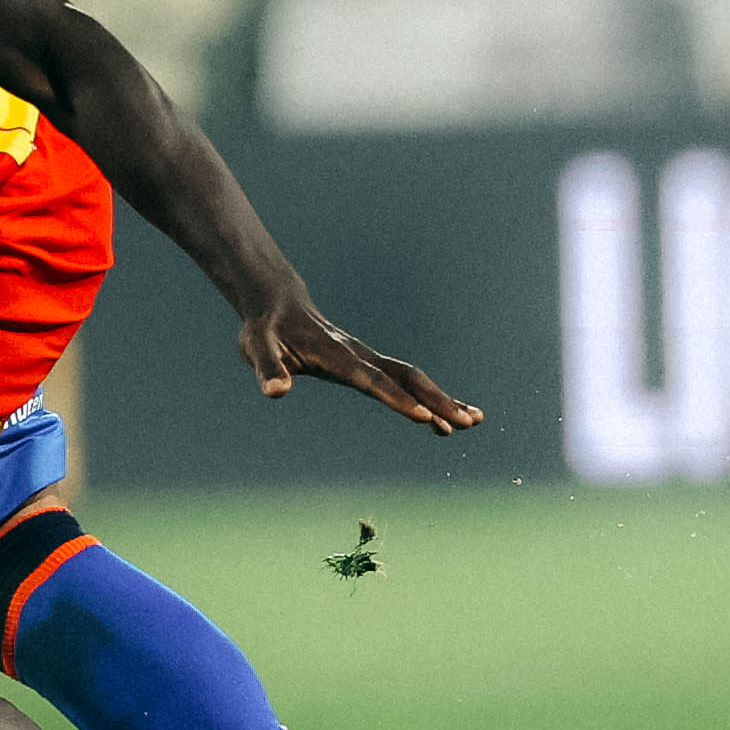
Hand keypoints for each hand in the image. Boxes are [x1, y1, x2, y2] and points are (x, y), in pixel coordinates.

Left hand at [238, 292, 480, 432]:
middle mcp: (359, 356)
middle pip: (405, 378)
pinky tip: (443, 419)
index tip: (422, 416)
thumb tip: (275, 392)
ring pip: (412, 379)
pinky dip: (427, 398)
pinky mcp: (368, 364)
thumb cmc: (265, 331)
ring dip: (442, 400)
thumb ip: (267, 369)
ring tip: (472, 422)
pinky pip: (404, 381)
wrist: (278, 306)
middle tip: (466, 422)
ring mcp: (367, 359)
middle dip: (436, 400)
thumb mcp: (256, 349)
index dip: (395, 398)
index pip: (371, 381)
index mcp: (337, 357)